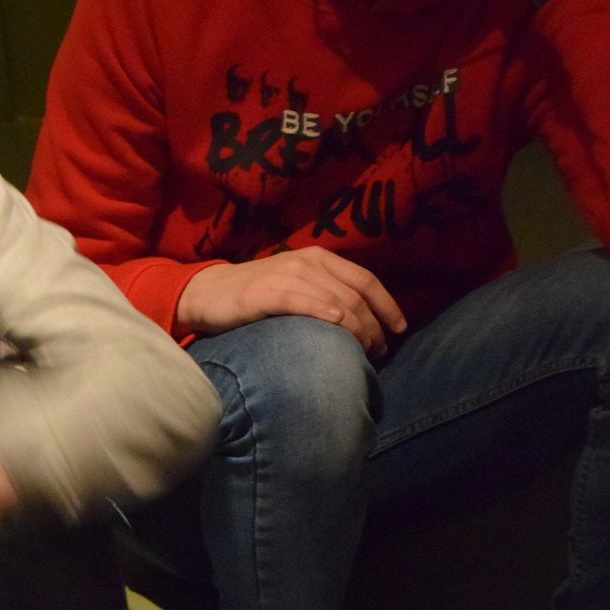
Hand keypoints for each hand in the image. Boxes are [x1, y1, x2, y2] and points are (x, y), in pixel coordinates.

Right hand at [177, 250, 405, 355]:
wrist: (209, 293)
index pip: (366, 279)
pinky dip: (322, 312)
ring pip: (335, 300)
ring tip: (365, 352)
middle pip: (354, 295)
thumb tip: (362, 321)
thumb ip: (327, 293)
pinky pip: (301, 301)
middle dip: (374, 325)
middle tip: (380, 351)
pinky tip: (336, 326)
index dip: (387, 305)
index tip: (400, 329)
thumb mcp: (297, 285)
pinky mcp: (265, 293)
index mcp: (319, 258)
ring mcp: (286, 275)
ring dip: (356, 328)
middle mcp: (307, 261)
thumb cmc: (257, 295)